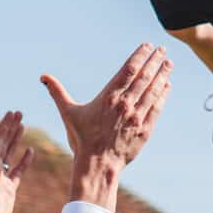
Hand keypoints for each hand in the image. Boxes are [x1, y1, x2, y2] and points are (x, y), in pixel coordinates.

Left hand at [0, 110, 33, 212]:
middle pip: (4, 143)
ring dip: (16, 139)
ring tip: (22, 124)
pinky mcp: (10, 188)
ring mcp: (3, 178)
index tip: (11, 113)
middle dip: (10, 127)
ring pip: (11, 153)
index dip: (4, 127)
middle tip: (18, 112)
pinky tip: (30, 151)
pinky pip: (18, 170)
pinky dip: (24, 160)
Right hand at [40, 44, 170, 208]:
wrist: (97, 166)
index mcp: (108, 97)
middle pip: (144, 77)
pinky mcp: (144, 130)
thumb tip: (43, 77)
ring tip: (168, 64)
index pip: (128, 70)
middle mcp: (125, 104)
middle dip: (154, 61)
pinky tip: (167, 86)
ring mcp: (137, 117)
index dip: (139, 56)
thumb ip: (57, 92)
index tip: (147, 46)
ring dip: (162, 75)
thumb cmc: (82, 139)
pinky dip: (162, 95)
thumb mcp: (68, 113)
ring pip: (153, 91)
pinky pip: (157, 108)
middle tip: (163, 50)